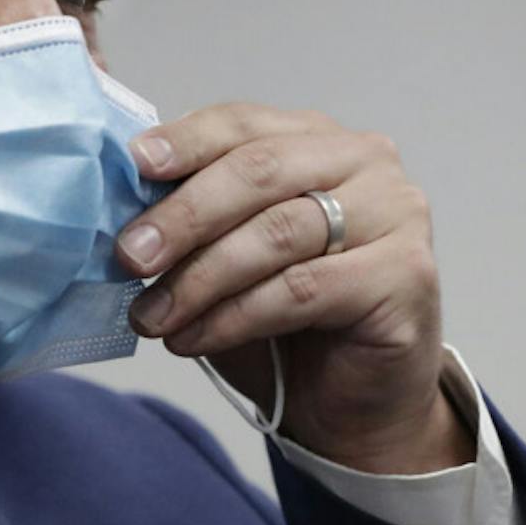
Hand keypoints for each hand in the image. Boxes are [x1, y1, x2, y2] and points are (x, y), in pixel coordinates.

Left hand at [120, 103, 472, 472]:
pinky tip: (192, 338)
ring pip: (277, 232)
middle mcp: (364, 161)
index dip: (184, 141)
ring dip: (200, 278)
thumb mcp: (224, 249)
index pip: (242, 124)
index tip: (132, 165)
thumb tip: (119, 196)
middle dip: (183, 215)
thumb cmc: (280, 316)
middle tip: (127, 256)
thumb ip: (191, 211)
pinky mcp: (406, 275)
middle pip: (259, 172)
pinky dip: (234, 315)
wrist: (348, 400)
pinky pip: (302, 289)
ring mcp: (396, 214)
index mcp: (314, 137)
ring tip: (150, 316)